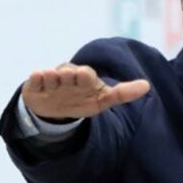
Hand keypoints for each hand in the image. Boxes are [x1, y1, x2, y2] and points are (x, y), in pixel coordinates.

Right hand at [22, 63, 149, 119]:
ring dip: (52, 75)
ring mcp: (51, 81)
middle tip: (70, 75)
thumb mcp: (102, 100)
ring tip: (50, 76)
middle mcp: (68, 77)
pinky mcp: (36, 87)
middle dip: (69, 74)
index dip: (85, 76)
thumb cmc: (81, 100)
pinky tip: (37, 76)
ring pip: (52, 75)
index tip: (84, 76)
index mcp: (84, 79)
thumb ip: (122, 93)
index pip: (86, 75)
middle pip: (68, 73)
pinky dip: (36, 78)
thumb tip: (147, 86)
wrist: (54, 110)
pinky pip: (35, 80)